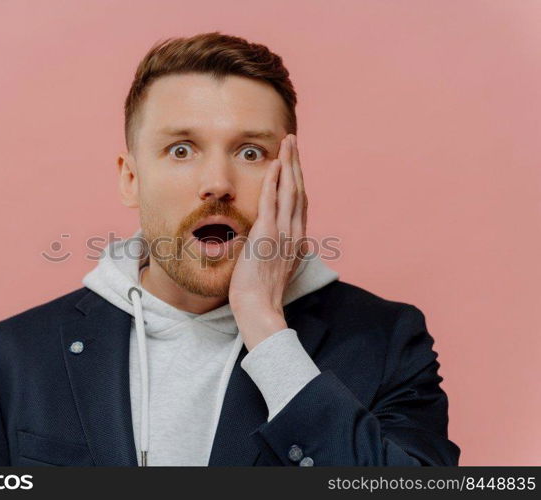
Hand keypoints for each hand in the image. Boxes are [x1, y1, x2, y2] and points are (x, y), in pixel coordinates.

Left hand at [228, 134, 308, 349]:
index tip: (293, 162)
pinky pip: (272, 201)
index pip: (299, 202)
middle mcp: (294, 232)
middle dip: (296, 163)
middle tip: (292, 141)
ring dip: (288, 163)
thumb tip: (271, 241)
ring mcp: (282, 232)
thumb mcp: (275, 267)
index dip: (297, 179)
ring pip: (290, 190)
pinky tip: (274, 164)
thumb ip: (276, 249)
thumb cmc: (261, 292)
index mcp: (296, 239)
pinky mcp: (267, 234)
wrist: (259, 308)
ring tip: (287, 143)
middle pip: (298, 189)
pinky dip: (274, 181)